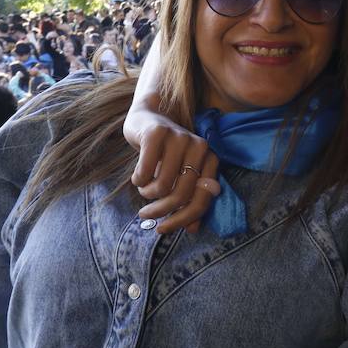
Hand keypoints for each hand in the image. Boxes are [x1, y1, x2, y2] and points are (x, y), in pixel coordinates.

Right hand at [128, 115, 220, 233]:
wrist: (147, 117)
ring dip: (147, 194)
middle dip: (160, 211)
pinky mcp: (157, 134)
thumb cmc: (164, 154)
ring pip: (162, 186)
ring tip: (143, 189)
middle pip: (181, 195)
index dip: (182, 219)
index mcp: (210, 160)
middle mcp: (200, 147)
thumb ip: (188, 199)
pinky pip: (145, 172)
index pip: (202, 200)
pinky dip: (138, 180)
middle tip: (145, 215)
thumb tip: (192, 229)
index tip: (163, 229)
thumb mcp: (179, 176)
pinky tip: (137, 177)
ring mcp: (180, 138)